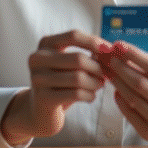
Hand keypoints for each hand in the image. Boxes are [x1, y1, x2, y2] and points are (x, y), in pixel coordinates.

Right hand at [0, 30, 106, 145]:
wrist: (41, 111)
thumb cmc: (61, 83)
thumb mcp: (71, 64)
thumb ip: (88, 54)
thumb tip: (108, 50)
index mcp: (45, 44)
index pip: (73, 36)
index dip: (94, 42)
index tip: (110, 51)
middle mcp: (37, 58)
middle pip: (78, 58)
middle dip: (98, 68)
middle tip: (106, 75)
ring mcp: (37, 78)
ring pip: (78, 78)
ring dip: (95, 83)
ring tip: (99, 86)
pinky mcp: (42, 98)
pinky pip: (75, 94)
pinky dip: (89, 95)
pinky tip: (91, 96)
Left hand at [98, 41, 147, 147]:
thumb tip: (125, 51)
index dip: (133, 55)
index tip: (118, 45)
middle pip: (140, 83)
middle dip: (121, 67)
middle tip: (108, 57)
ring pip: (132, 98)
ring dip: (117, 81)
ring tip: (108, 70)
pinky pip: (128, 113)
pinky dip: (120, 99)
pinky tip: (117, 89)